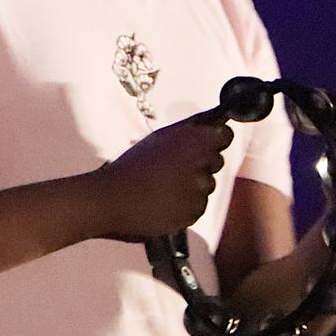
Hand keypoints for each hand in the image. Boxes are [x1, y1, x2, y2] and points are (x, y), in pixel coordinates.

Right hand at [90, 113, 234, 240]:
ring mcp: (200, 191)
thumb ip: (189, 130)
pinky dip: (184, 204)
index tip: (202, 143)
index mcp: (195, 141)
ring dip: (190, 186)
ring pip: (205, 185)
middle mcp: (203, 165)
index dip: (213, 138)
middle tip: (170, 166)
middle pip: (215, 161)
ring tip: (162, 186)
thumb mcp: (158, 138)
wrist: (111, 199)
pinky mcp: (194, 213)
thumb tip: (210, 122)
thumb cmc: (130, 167)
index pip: (224, 135)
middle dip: (199, 163)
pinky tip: (163, 200)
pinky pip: (196, 206)